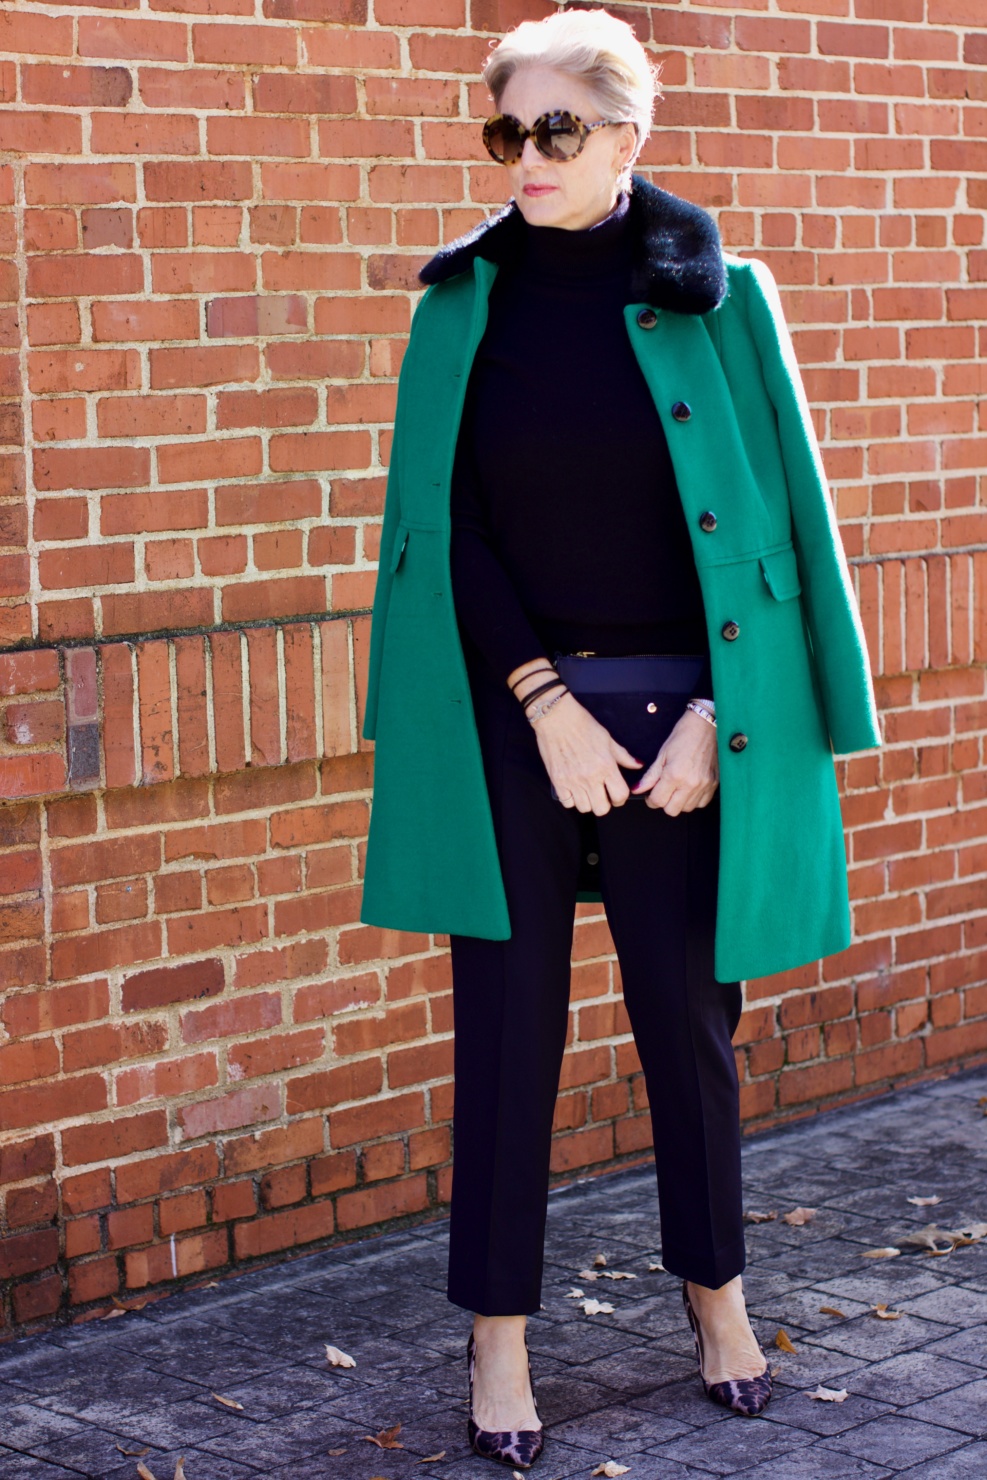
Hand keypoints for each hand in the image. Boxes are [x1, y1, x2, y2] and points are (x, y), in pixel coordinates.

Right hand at [533, 691, 643, 813]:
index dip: (620, 799)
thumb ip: (624, 756)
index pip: (620, 796)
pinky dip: (571, 799)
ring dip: (588, 802)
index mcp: (606, 766)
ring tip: (587, 791)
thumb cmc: (583, 725)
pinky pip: (567, 803)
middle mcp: (590, 777)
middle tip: (602, 794)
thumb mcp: (608, 739)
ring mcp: (573, 781)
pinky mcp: (557, 781)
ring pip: (584, 808)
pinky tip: (574, 789)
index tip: (617, 795)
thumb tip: (638, 765)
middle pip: (602, 808)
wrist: (557, 718)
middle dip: (605, 804)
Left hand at [629, 708, 718, 813]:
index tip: (651, 794)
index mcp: (674, 774)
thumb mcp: (662, 754)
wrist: (707, 725)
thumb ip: (650, 776)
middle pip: (672, 810)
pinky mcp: (714, 784)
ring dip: (679, 801)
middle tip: (663, 791)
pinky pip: (702, 803)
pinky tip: (690, 787)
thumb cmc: (684, 735)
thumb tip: (637, 789)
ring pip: (687, 808)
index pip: (658, 801)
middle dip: (664, 803)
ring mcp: (704, 785)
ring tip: (678, 786)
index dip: (651, 800)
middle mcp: (690, 783)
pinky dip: (694, 799)